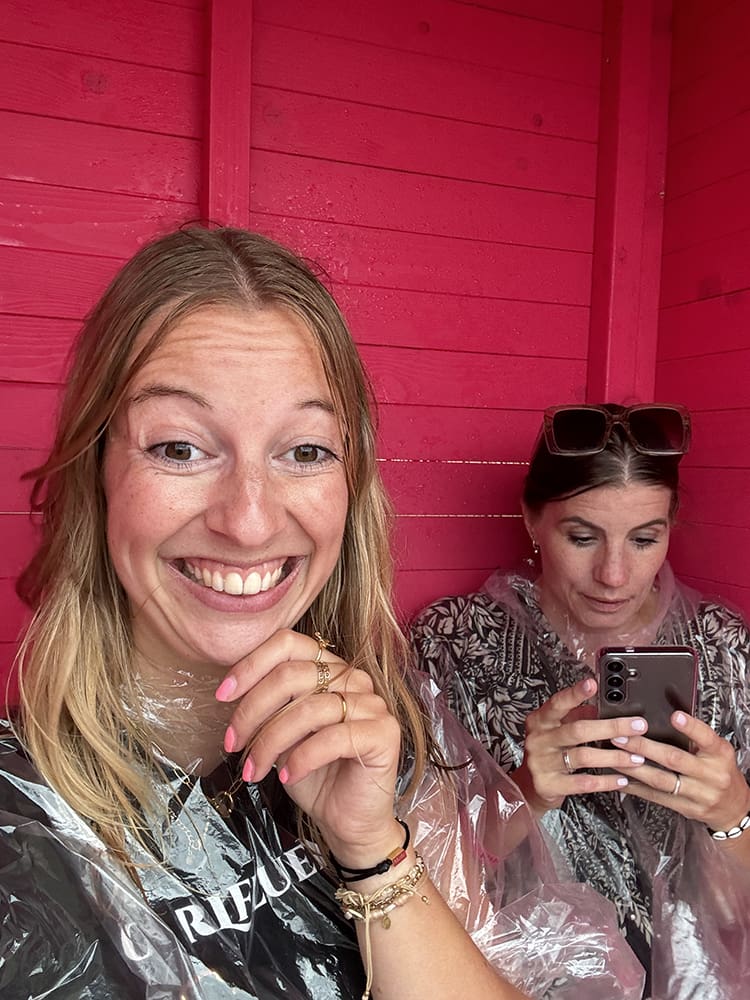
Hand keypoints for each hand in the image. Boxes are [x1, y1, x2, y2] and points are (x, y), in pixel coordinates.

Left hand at [215, 629, 402, 866]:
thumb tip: (230, 693)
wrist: (347, 821)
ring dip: (271, 742)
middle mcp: (354, 679)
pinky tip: (286, 777)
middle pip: (292, 675)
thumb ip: (268, 707)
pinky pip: (333, 737)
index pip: (288, 643)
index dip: (251, 665)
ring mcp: (372, 704)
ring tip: (253, 770)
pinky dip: (301, 758)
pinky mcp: (384, 733)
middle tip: (233, 744)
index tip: (222, 695)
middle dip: (252, 711)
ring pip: (309, 708)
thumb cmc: (313, 775)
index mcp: (330, 668)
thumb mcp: (281, 735)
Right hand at [519, 677, 648, 812]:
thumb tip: (603, 705)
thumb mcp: (557, 730)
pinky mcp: (549, 784)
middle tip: (637, 726)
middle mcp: (539, 740)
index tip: (592, 684)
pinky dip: (605, 781)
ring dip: (613, 757)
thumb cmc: (548, 752)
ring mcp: (542, 763)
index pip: (558, 703)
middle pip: (577, 730)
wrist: (529, 786)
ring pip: (583, 757)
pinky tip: (621, 779)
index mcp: (540, 721)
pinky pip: (583, 782)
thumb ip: (577, 716)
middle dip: (611, 728)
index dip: (575, 694)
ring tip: (635, 758)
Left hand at [610, 711, 749, 830]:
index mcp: (719, 755)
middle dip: (644, 747)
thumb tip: (669, 713)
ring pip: (661, 780)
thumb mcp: (717, 750)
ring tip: (616, 756)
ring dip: (634, 768)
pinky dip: (637, 787)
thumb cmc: (721, 771)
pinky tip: (622, 779)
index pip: (707, 738)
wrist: (734, 808)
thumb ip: (697, 735)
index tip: (675, 716)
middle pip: (674, 759)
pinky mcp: (686, 808)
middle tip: (622, 736)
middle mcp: (710, 775)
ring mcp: (698, 794)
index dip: (691, 727)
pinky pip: (657, 797)